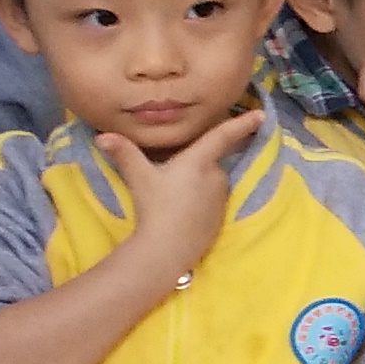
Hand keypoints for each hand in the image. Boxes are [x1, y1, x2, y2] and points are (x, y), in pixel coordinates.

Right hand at [112, 107, 258, 280]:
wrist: (167, 248)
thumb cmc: (154, 207)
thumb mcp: (138, 177)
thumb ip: (124, 153)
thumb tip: (103, 136)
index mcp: (199, 161)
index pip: (223, 136)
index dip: (242, 124)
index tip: (261, 115)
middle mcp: (216, 176)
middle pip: (209, 162)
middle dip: (196, 164)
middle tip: (171, 177)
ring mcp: (221, 199)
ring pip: (211, 182)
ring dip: (199, 183)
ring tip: (173, 198)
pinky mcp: (221, 218)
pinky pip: (213, 202)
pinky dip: (202, 202)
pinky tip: (183, 212)